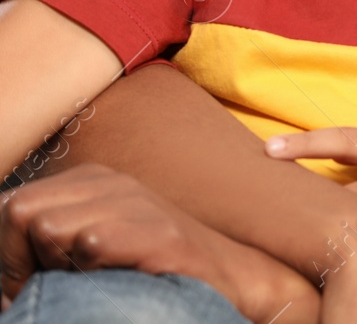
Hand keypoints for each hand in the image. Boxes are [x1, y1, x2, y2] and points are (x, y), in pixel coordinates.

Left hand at [0, 164, 317, 323]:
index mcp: (91, 179)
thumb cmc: (148, 268)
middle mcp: (111, 181)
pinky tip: (112, 277)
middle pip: (21, 211)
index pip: (14, 202)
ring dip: (56, 266)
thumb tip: (4, 254)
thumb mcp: (90, 242)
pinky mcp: (157, 232)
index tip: (31, 278)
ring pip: (48, 227)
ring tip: (87, 279)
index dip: (9, 249)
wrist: (227, 276)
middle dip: (20, 259)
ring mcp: (137, 203)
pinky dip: (89, 270)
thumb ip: (47, 236)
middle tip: (52, 284)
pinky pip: (91, 242)